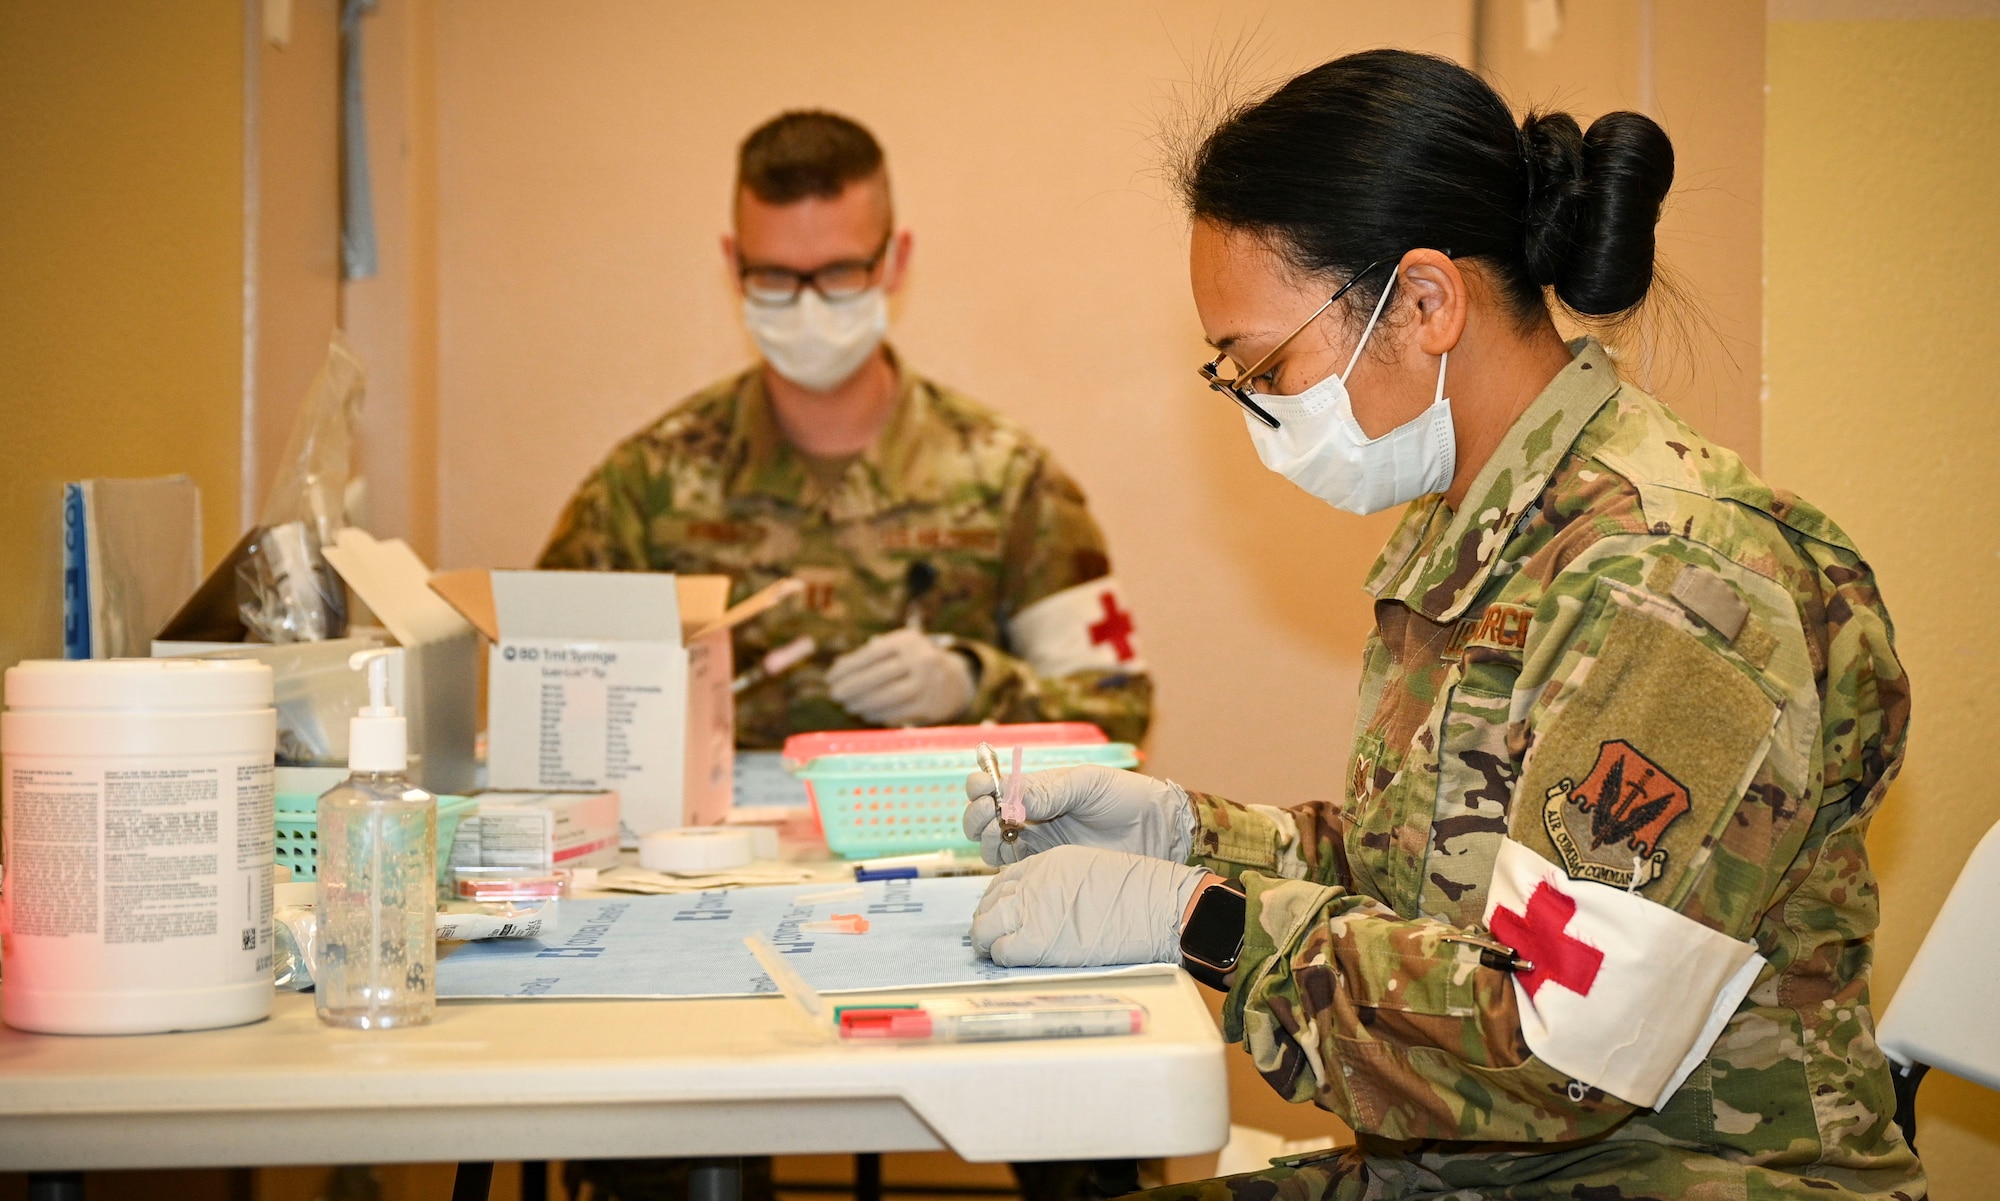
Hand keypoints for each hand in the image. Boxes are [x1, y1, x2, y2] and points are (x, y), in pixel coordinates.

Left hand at [826, 629, 974, 726]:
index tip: (830, 678)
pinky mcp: (931, 704)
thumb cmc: (911, 662)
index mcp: (907, 640)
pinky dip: (879, 714)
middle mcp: (921, 659)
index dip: (848, 667)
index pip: (872, 653)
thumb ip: (868, 656)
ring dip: (864, 703)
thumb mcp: (895, 649)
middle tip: (835, 695)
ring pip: (890, 695)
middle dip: (853, 687)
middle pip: (880, 675)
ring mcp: (929, 682)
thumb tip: (838, 669)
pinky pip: (900, 712)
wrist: (954, 679)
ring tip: (849, 706)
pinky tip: (866, 714)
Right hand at [961, 764, 1193, 865]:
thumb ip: (1049, 790)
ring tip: (1001, 829)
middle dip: (976, 812)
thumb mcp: (1088, 783)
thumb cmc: (1126, 799)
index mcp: (1037, 789)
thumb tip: (1011, 797)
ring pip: (990, 842)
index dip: (980, 783)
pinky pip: (1011, 867)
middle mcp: (1030, 815)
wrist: (1157, 833)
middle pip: (982, 815)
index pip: (994, 784)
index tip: (983, 787)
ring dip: (985, 834)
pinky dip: (1000, 858)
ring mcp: (1035, 843)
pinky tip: (1011, 851)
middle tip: (990, 811)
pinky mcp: (1045, 868)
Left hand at [970, 845, 1208, 967]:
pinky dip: (1003, 957)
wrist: (1157, 909)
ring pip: (986, 928)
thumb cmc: (1137, 893)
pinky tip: (1013, 960)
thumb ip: (1057, 882)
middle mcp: (1031, 883)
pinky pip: (1003, 952)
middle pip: (989, 904)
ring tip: (996, 952)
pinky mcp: (1036, 941)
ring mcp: (1031, 910)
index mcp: (1044, 863)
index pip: (1002, 881)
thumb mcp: (1088, 869)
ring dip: (988, 941)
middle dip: (986, 921)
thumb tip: (1041, 903)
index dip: (997, 900)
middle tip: (992, 936)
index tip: (999, 913)